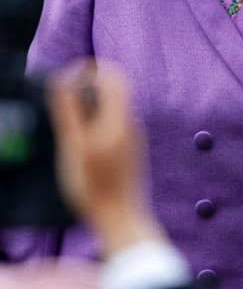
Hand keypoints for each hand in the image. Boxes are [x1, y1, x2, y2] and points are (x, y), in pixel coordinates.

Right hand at [48, 65, 164, 256]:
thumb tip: (65, 77)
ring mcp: (133, 137)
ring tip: (68, 123)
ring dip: (91, 105)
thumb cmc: (94, 185)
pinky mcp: (130, 150)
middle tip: (63, 98)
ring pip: (114, 108)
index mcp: (121, 118)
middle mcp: (132, 123)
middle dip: (89, 86)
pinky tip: (80, 143)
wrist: (122, 219)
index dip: (91, 69)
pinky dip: (97, 122)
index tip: (67, 77)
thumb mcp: (74, 146)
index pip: (114, 75)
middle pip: (114, 89)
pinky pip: (114, 124)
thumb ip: (70, 110)